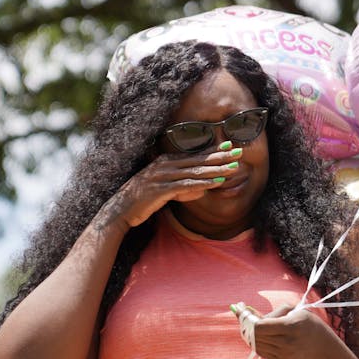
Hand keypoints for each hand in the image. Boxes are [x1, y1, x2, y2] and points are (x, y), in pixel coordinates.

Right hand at [98, 144, 240, 230]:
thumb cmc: (141, 202)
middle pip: (197, 160)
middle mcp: (163, 166)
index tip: (229, 146)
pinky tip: (216, 184)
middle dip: (219, 157)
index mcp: (164, 162)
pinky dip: (203, 184)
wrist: (119, 212)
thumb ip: (180, 187)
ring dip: (215, 170)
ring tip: (233, 168)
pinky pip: (186, 186)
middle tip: (239, 152)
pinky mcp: (160, 190)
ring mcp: (161, 177)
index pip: (193, 155)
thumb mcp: (162, 190)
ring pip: (194, 172)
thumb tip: (199, 190)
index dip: (212, 150)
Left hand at [234, 304, 338, 358]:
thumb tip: (244, 310)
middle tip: (244, 317)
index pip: (259, 326)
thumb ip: (269, 312)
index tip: (245, 312)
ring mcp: (284, 355)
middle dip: (246, 325)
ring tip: (251, 326)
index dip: (249, 319)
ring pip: (255, 345)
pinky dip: (257, 343)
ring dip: (249, 335)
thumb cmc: (304, 321)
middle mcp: (287, 344)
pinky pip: (261, 352)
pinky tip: (260, 336)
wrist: (320, 344)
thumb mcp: (292, 310)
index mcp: (290, 327)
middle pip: (255, 335)